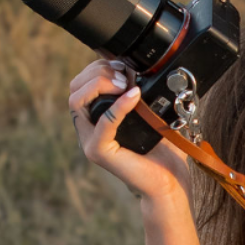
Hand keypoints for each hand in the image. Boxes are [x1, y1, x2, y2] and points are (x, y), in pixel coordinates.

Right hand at [67, 57, 189, 201]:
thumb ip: (144, 92)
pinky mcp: (99, 152)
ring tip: (126, 84)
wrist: (170, 180)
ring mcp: (90, 141)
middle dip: (98, 72)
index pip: (81, 84)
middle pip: (75, 88)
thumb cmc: (163, 149)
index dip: (98, 67)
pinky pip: (102, 123)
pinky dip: (117, 106)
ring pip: (76, 101)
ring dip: (100, 84)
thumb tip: (145, 66)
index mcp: (96, 118)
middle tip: (124, 74)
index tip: (122, 64)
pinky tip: (133, 96)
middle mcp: (88, 129)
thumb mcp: (153, 113)